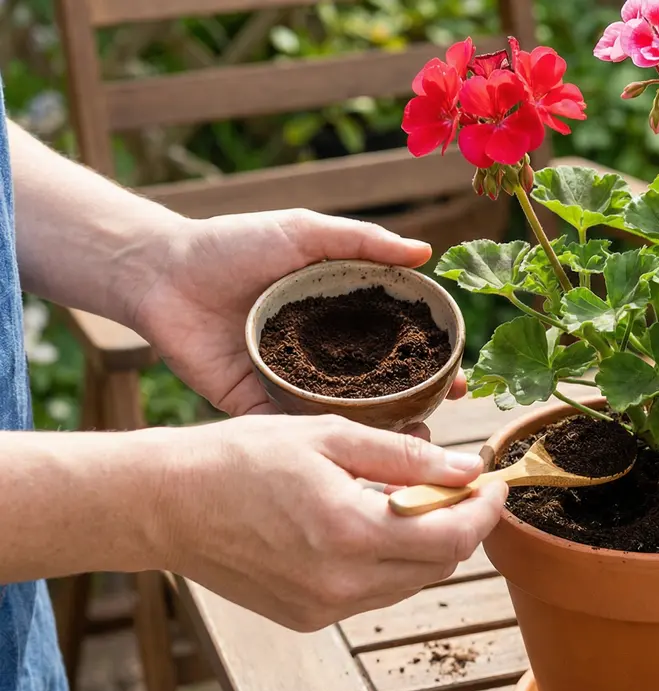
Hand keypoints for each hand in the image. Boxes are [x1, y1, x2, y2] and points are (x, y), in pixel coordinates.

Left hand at [132, 208, 465, 416]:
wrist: (161, 273)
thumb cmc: (231, 244)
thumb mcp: (304, 233)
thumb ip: (363, 242)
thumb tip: (425, 251)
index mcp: (339, 316)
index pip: (397, 342)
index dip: (432, 358)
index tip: (461, 374)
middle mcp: (323, 354)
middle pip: (381, 385)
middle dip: (419, 402)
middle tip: (448, 412)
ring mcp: (292, 384)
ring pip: (346, 414)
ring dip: (383, 431)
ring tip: (416, 442)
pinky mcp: (258, 406)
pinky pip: (298, 428)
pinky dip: (328, 441)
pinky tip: (360, 453)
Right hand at [163, 413, 505, 631]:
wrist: (165, 503)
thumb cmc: (240, 457)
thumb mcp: (329, 436)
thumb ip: (406, 456)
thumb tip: (467, 468)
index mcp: (350, 533)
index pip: (453, 539)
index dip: (485, 512)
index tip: (494, 485)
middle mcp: (341, 583)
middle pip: (438, 566)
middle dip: (459, 526)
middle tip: (455, 486)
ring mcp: (322, 607)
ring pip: (408, 583)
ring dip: (424, 545)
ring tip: (406, 499)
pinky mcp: (306, 617)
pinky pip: (373, 593)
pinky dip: (387, 562)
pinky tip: (367, 524)